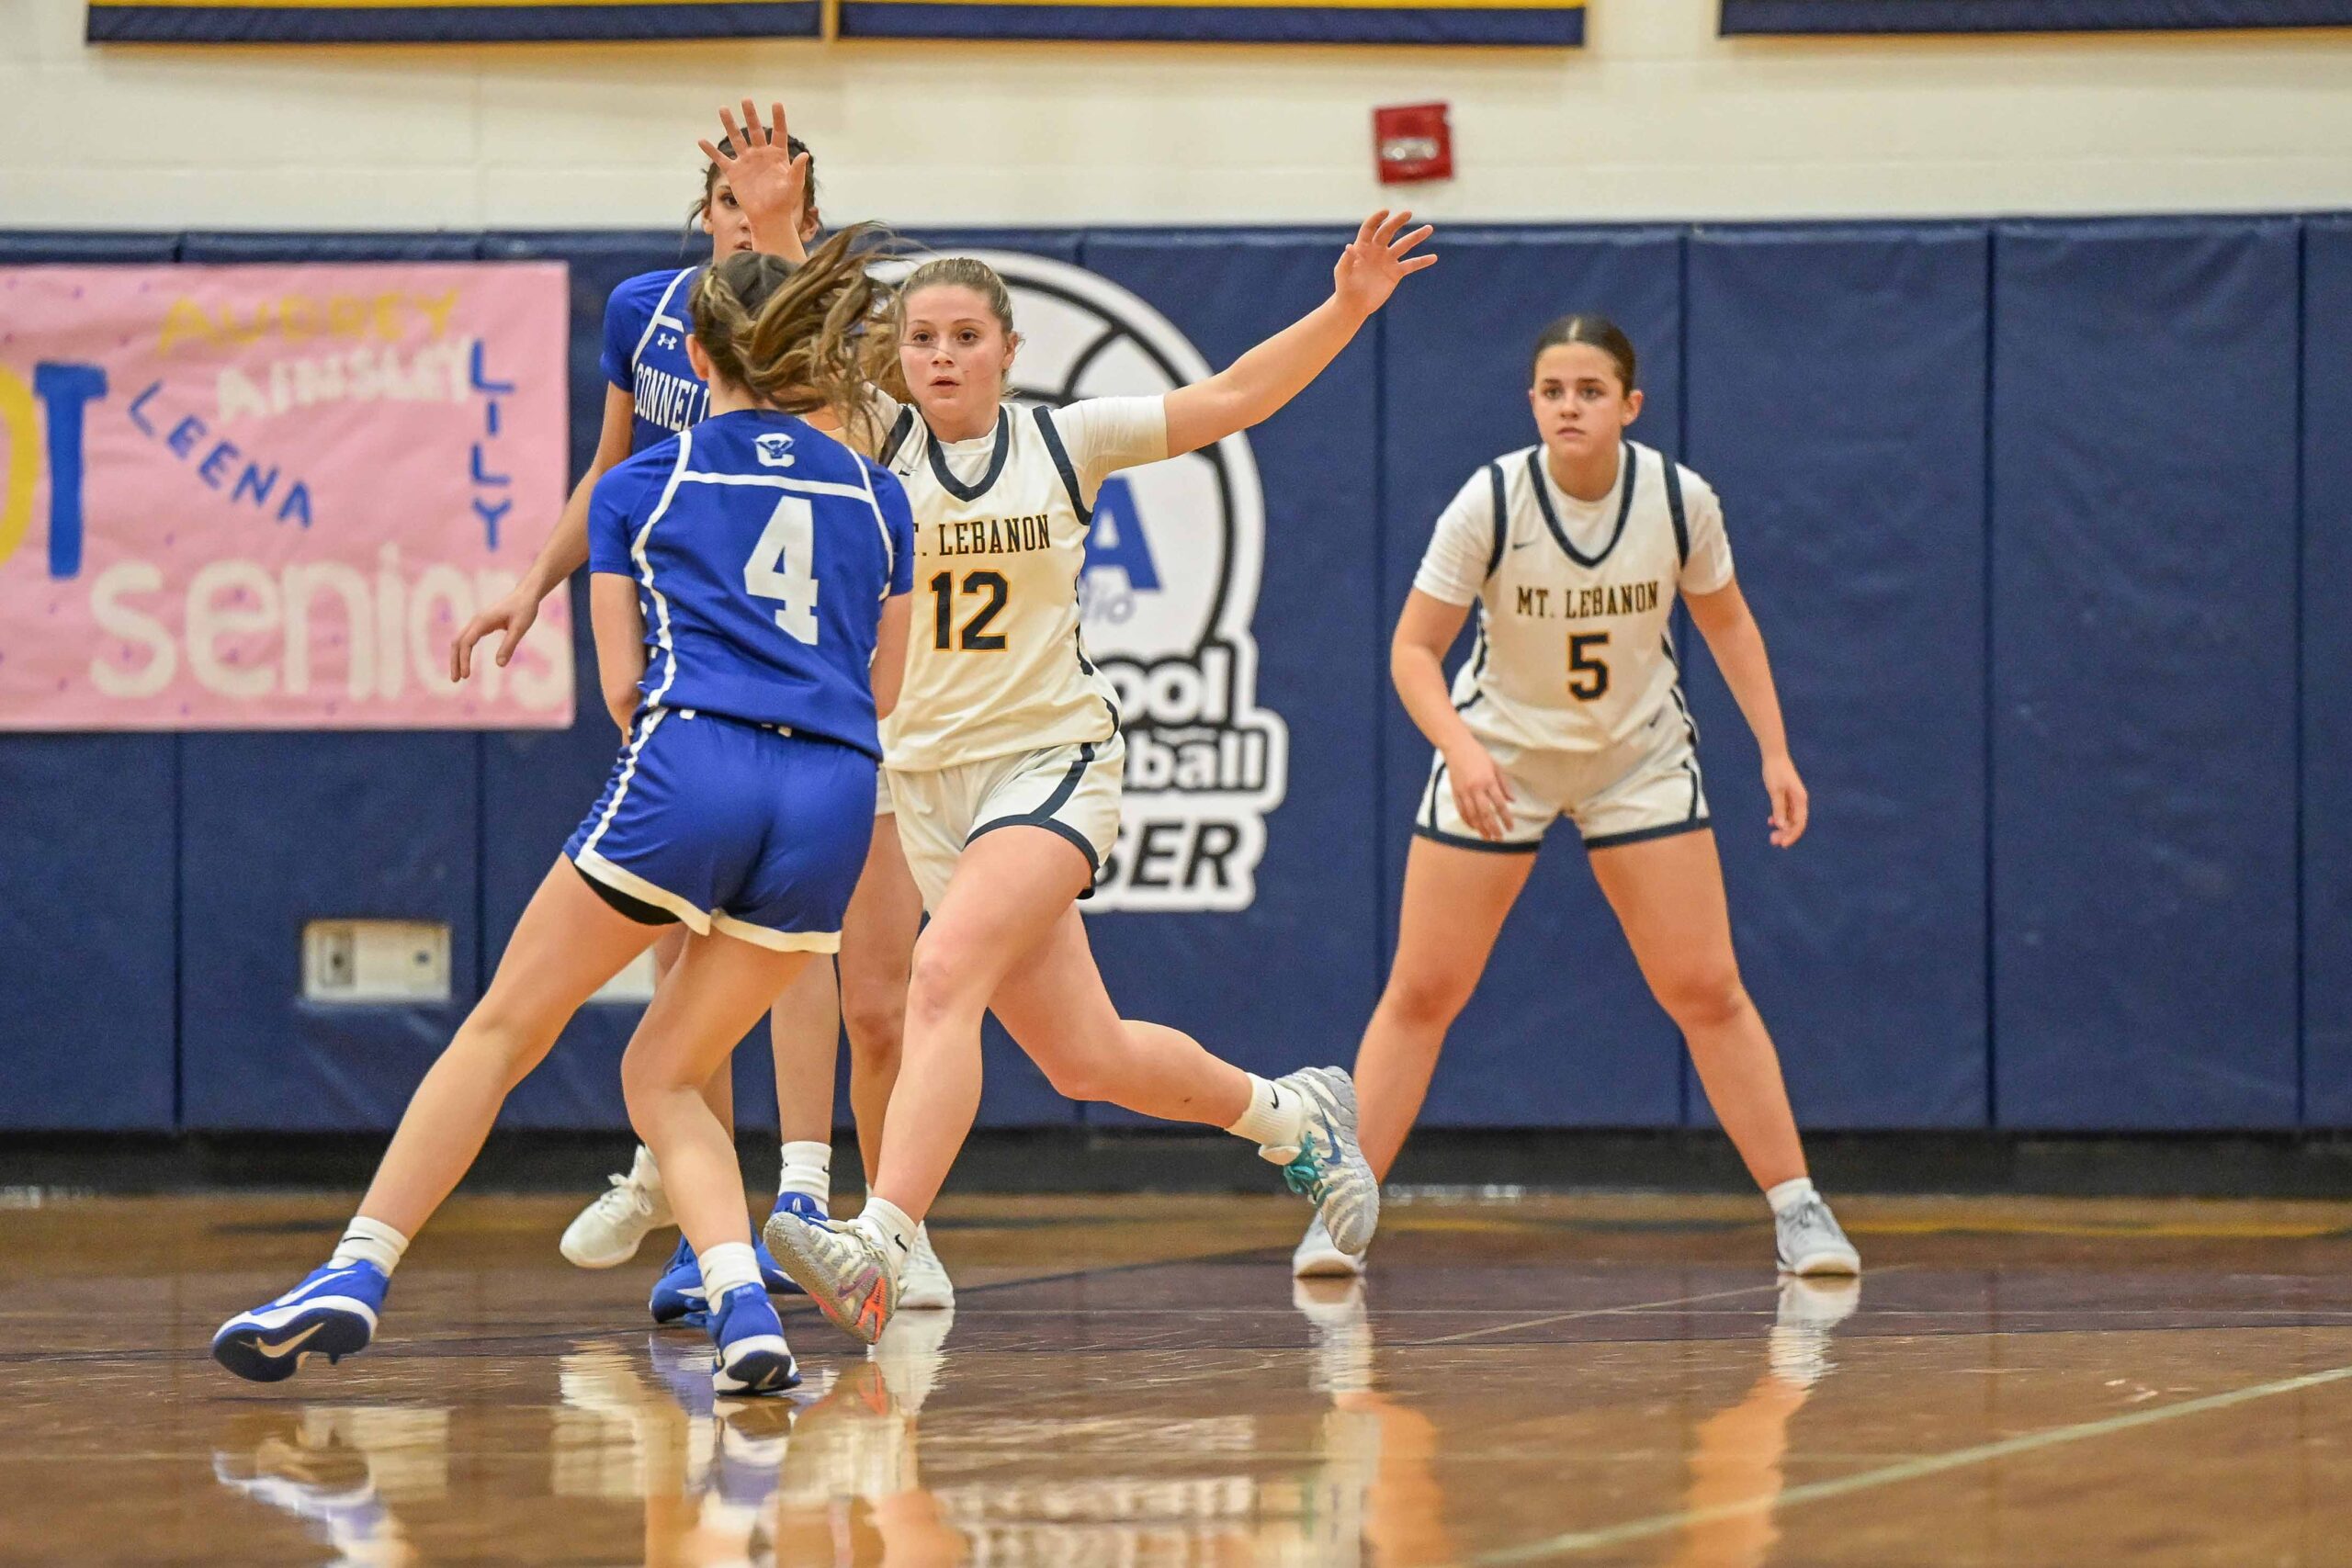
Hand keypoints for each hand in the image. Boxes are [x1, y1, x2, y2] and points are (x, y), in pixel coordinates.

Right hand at [450, 580, 542, 682]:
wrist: (525, 594)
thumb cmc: (524, 609)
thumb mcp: (520, 628)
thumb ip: (509, 645)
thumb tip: (499, 665)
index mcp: (483, 621)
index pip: (466, 642)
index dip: (464, 660)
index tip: (466, 676)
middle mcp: (476, 621)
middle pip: (457, 642)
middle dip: (455, 661)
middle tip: (455, 680)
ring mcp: (477, 622)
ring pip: (460, 641)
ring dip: (457, 658)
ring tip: (458, 676)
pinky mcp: (482, 625)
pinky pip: (467, 639)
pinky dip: (463, 652)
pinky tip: (465, 663)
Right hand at [699, 99, 809, 246]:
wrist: (769, 217)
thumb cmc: (784, 202)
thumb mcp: (794, 185)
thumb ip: (798, 169)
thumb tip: (805, 155)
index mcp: (777, 155)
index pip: (778, 132)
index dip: (778, 118)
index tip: (776, 103)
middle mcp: (761, 154)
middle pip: (755, 130)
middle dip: (750, 115)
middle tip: (746, 100)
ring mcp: (746, 161)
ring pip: (736, 138)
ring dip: (730, 124)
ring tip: (723, 109)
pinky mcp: (734, 172)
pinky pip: (720, 159)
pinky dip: (711, 151)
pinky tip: (701, 141)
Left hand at [1331, 209, 1436, 318]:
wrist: (1354, 305)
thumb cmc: (1345, 287)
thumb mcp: (1342, 273)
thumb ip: (1346, 260)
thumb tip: (1349, 247)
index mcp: (1362, 246)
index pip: (1370, 228)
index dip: (1377, 219)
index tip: (1386, 211)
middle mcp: (1377, 250)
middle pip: (1388, 231)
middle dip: (1398, 221)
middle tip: (1408, 213)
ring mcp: (1388, 260)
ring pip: (1404, 245)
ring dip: (1416, 236)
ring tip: (1429, 228)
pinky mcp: (1396, 273)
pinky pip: (1411, 265)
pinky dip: (1422, 261)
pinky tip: (1433, 258)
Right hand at [1445, 741, 1513, 842]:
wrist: (1457, 747)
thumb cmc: (1478, 755)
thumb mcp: (1496, 766)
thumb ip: (1504, 785)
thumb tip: (1512, 801)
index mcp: (1488, 781)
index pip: (1499, 804)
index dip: (1506, 818)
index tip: (1510, 828)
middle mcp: (1476, 788)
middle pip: (1486, 813)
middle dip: (1493, 828)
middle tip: (1499, 838)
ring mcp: (1464, 791)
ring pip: (1472, 815)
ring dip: (1480, 828)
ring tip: (1487, 837)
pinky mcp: (1455, 792)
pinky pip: (1461, 811)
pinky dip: (1467, 821)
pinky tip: (1474, 827)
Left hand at [1763, 751, 1808, 847]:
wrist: (1774, 755)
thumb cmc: (1775, 771)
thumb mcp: (1775, 791)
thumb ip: (1779, 808)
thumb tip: (1782, 826)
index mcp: (1800, 799)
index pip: (1800, 823)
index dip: (1792, 835)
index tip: (1783, 844)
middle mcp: (1800, 800)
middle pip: (1796, 822)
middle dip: (1786, 833)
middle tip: (1773, 841)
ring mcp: (1794, 798)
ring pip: (1790, 818)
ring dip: (1782, 827)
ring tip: (1772, 836)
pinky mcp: (1788, 795)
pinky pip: (1786, 811)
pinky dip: (1780, 817)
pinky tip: (1771, 821)